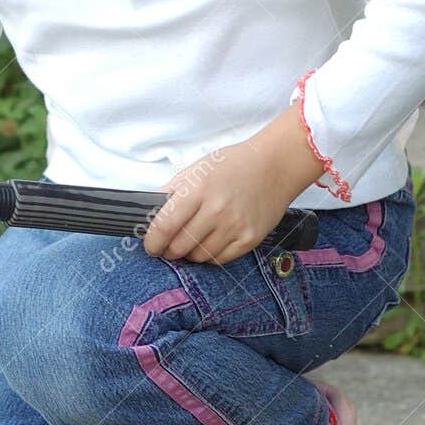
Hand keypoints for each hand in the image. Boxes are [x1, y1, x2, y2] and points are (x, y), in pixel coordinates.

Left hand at [142, 143, 293, 265]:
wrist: (274, 166)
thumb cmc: (233, 165)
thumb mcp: (197, 169)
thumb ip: (171, 191)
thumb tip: (149, 212)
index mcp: (198, 189)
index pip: (164, 226)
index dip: (152, 242)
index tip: (151, 245)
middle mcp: (216, 210)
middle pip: (179, 247)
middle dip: (168, 250)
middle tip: (168, 247)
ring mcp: (235, 226)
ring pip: (198, 257)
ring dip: (189, 253)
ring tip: (192, 240)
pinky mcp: (249, 239)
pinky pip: (219, 260)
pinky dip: (209, 255)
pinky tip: (210, 242)